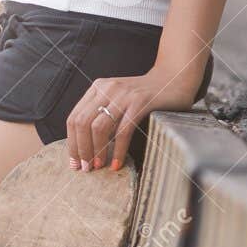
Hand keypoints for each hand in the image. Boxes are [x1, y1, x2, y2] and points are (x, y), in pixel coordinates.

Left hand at [66, 71, 199, 171]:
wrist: (174, 78)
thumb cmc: (145, 94)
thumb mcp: (118, 98)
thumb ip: (103, 113)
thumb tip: (85, 146)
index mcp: (97, 88)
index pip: (74, 118)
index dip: (72, 142)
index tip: (74, 162)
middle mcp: (107, 89)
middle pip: (82, 123)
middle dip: (81, 149)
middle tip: (85, 168)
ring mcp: (123, 95)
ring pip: (99, 128)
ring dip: (96, 151)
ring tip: (98, 166)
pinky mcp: (141, 102)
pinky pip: (123, 131)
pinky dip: (117, 151)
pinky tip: (116, 163)